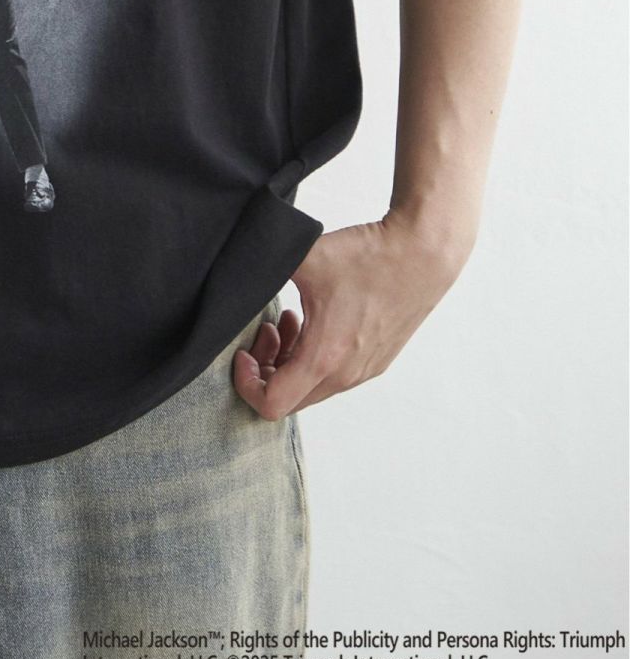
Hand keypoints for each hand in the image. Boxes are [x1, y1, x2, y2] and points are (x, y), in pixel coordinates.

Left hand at [232, 211, 471, 418]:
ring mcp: (365, 370)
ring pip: (312, 387)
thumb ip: (262, 268)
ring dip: (290, 361)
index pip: (271, 405)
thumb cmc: (368, 255)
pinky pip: (334, 375)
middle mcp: (346, 374)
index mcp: (324, 358)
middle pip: (289, 399)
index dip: (245, 383)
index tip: (242, 350)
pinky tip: (313, 318)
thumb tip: (234, 272)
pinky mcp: (378, 360)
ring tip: (287, 319)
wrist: (424, 252)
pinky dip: (314, 356)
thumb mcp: (303, 257)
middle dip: (266, 369)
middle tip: (265, 328)